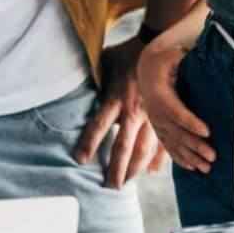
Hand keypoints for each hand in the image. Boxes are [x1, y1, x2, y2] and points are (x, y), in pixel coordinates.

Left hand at [74, 38, 167, 188]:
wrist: (156, 46)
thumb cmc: (125, 53)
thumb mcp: (104, 61)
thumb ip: (91, 75)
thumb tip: (68, 76)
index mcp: (116, 97)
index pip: (100, 125)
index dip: (89, 143)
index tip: (80, 160)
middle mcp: (133, 110)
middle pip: (123, 146)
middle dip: (116, 169)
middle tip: (108, 187)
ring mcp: (151, 115)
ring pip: (143, 149)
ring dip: (135, 168)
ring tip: (126, 182)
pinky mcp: (165, 116)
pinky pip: (162, 141)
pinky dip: (158, 158)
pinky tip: (151, 170)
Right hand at [136, 38, 214, 173]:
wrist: (148, 69)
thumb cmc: (166, 61)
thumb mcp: (173, 55)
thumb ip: (183, 58)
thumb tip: (198, 61)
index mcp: (158, 92)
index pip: (174, 110)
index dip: (190, 122)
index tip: (207, 131)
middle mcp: (154, 110)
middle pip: (174, 131)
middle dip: (194, 145)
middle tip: (212, 155)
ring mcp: (155, 121)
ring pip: (171, 142)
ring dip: (189, 156)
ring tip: (207, 167)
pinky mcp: (159, 127)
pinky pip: (167, 145)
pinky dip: (179, 157)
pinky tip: (192, 167)